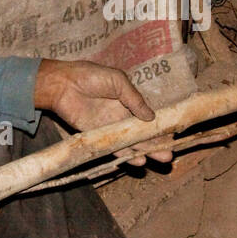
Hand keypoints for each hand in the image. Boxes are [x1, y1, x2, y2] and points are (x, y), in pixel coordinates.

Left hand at [34, 59, 173, 165]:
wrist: (63, 84)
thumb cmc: (90, 76)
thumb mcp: (118, 81)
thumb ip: (134, 99)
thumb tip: (151, 117)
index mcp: (129, 102)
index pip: (148, 118)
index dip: (160, 127)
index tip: (173, 135)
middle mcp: (122, 117)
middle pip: (143, 134)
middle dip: (157, 144)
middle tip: (170, 154)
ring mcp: (110, 129)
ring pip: (131, 144)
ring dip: (145, 152)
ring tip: (161, 159)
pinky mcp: (98, 137)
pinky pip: (114, 149)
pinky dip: (126, 156)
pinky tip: (138, 160)